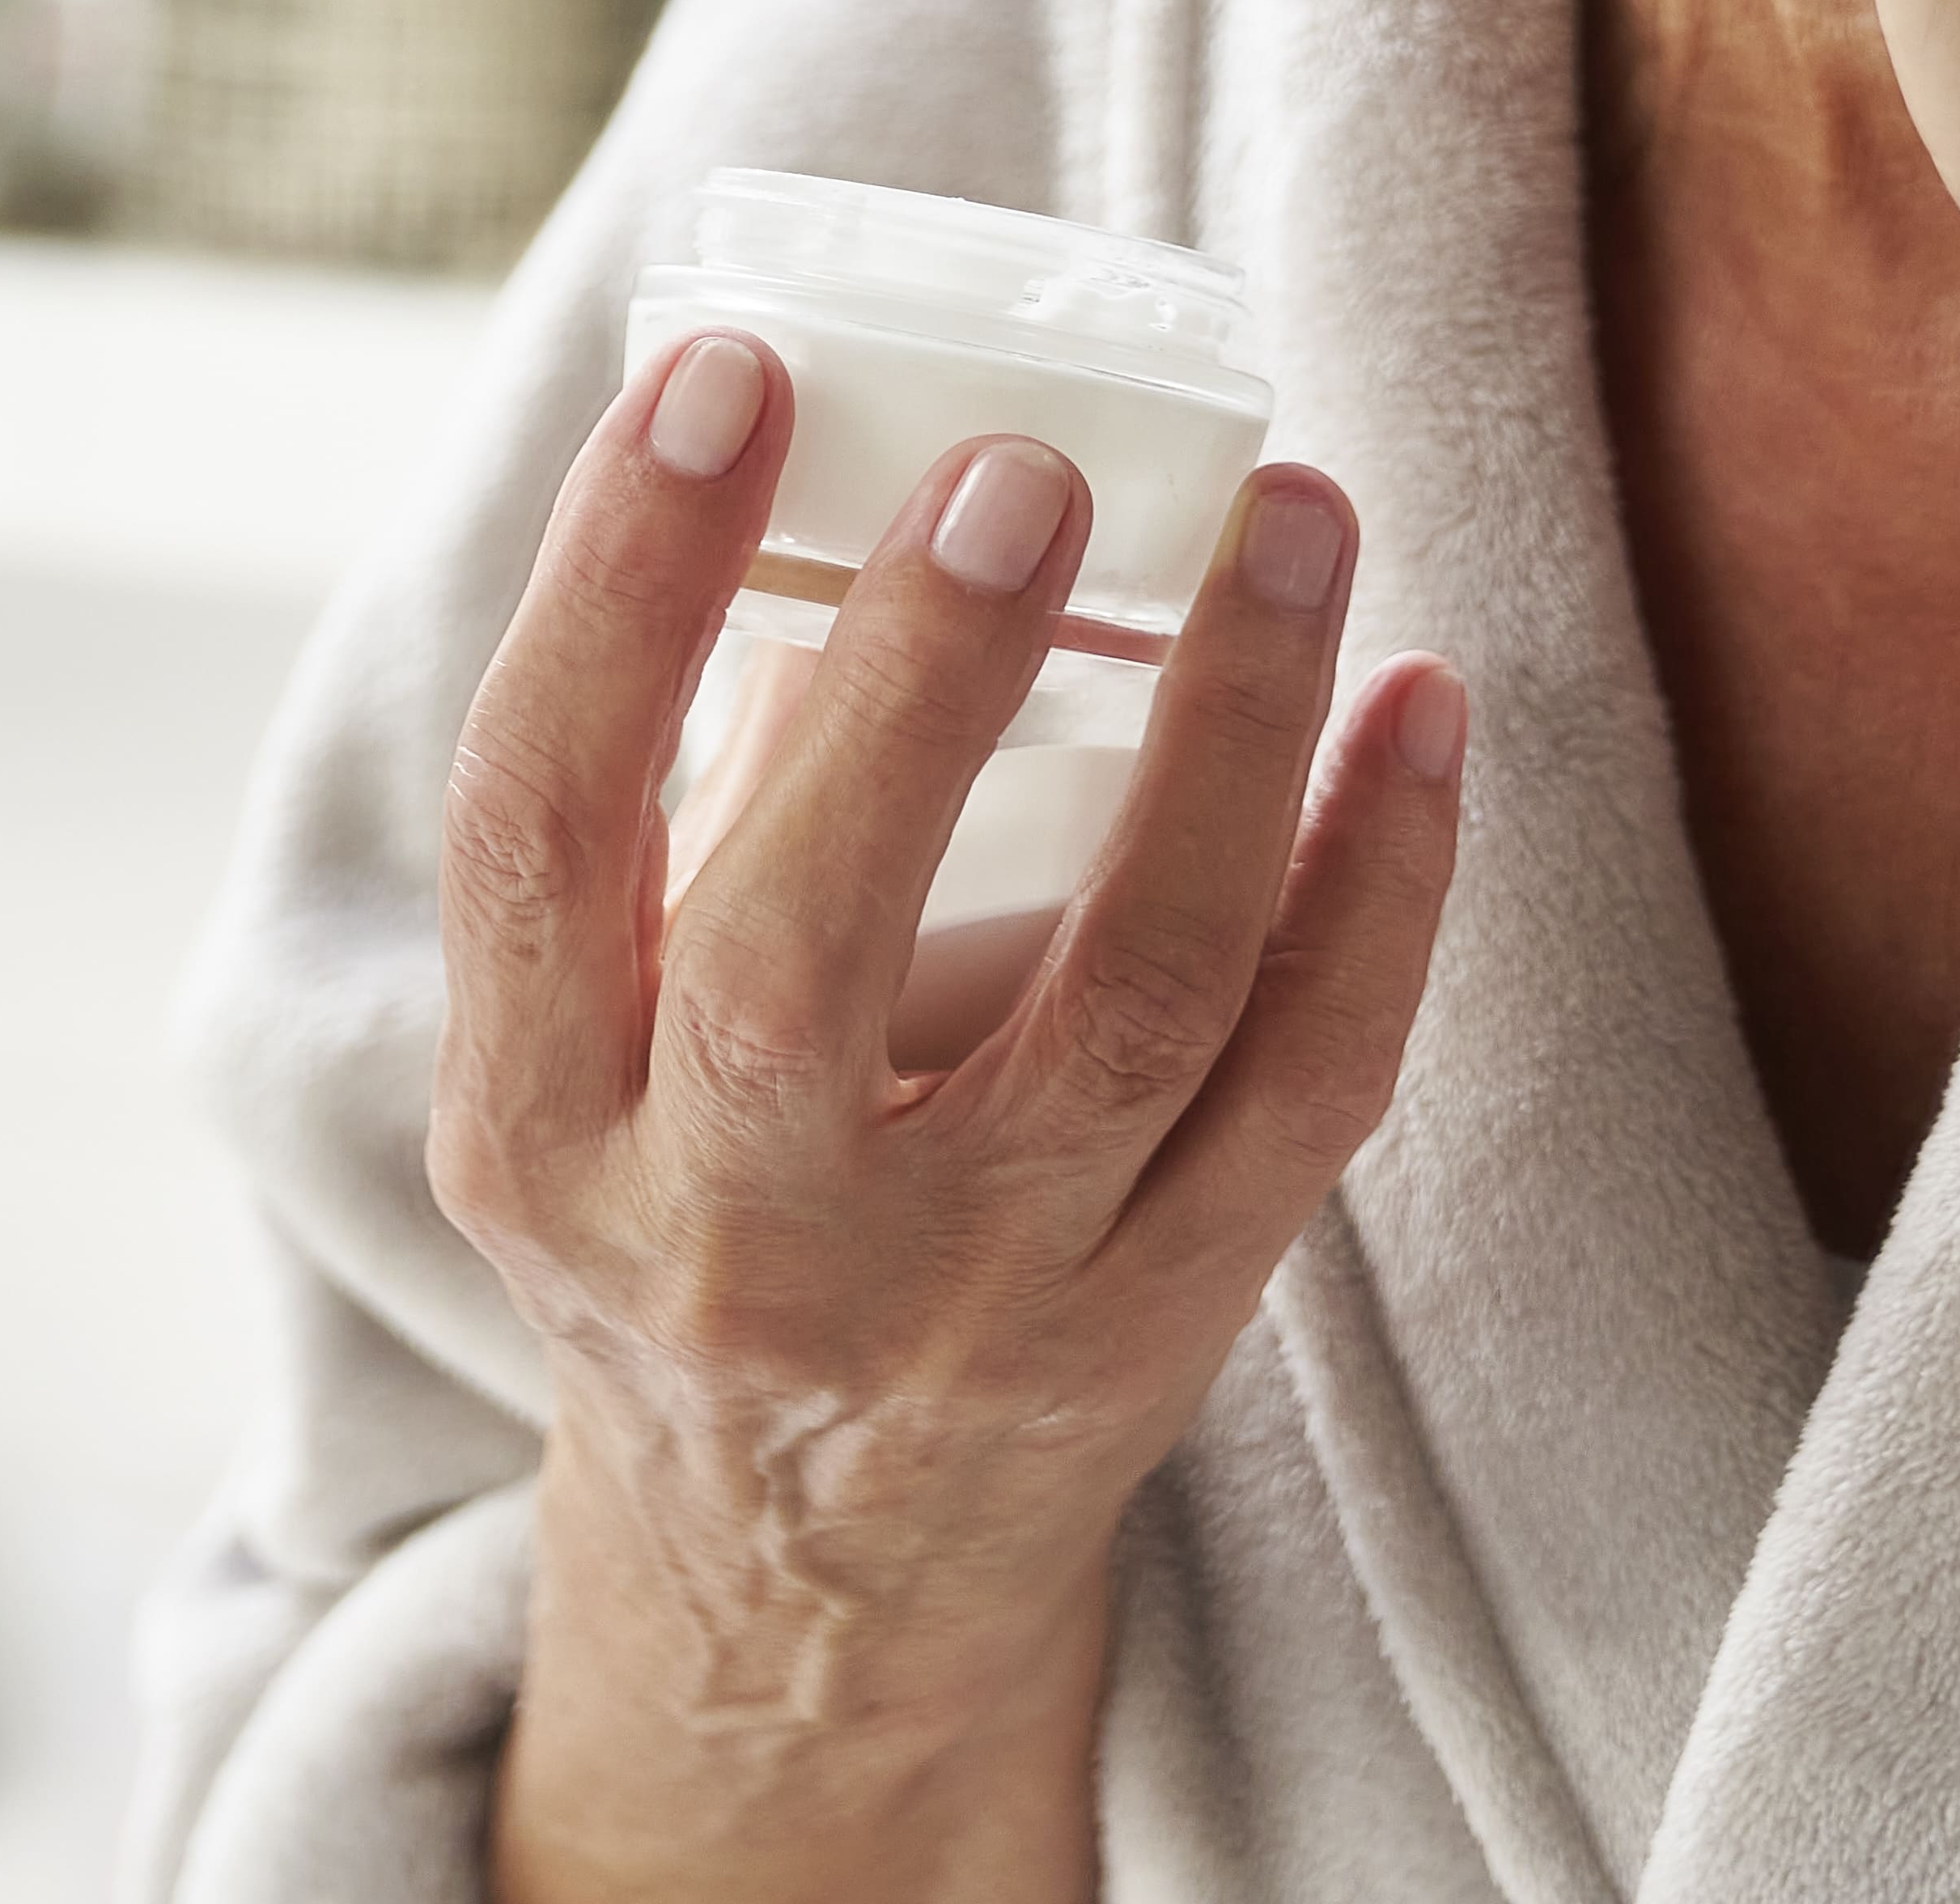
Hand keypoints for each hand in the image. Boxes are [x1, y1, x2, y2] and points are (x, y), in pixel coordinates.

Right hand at [438, 339, 1461, 1901]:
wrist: (802, 1587)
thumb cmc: (696, 1204)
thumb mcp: (586, 1055)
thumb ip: (673, 806)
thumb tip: (833, 459)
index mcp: (538, 1123)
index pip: (538, 827)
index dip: (616, 588)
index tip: (732, 371)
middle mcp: (722, 1232)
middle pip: (800, 957)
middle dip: (917, 691)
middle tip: (1028, 463)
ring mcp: (954, 1301)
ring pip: (1120, 1007)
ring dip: (1228, 737)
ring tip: (1293, 517)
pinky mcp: (1152, 1331)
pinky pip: (1301, 1088)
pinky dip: (1383, 889)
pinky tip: (1421, 709)